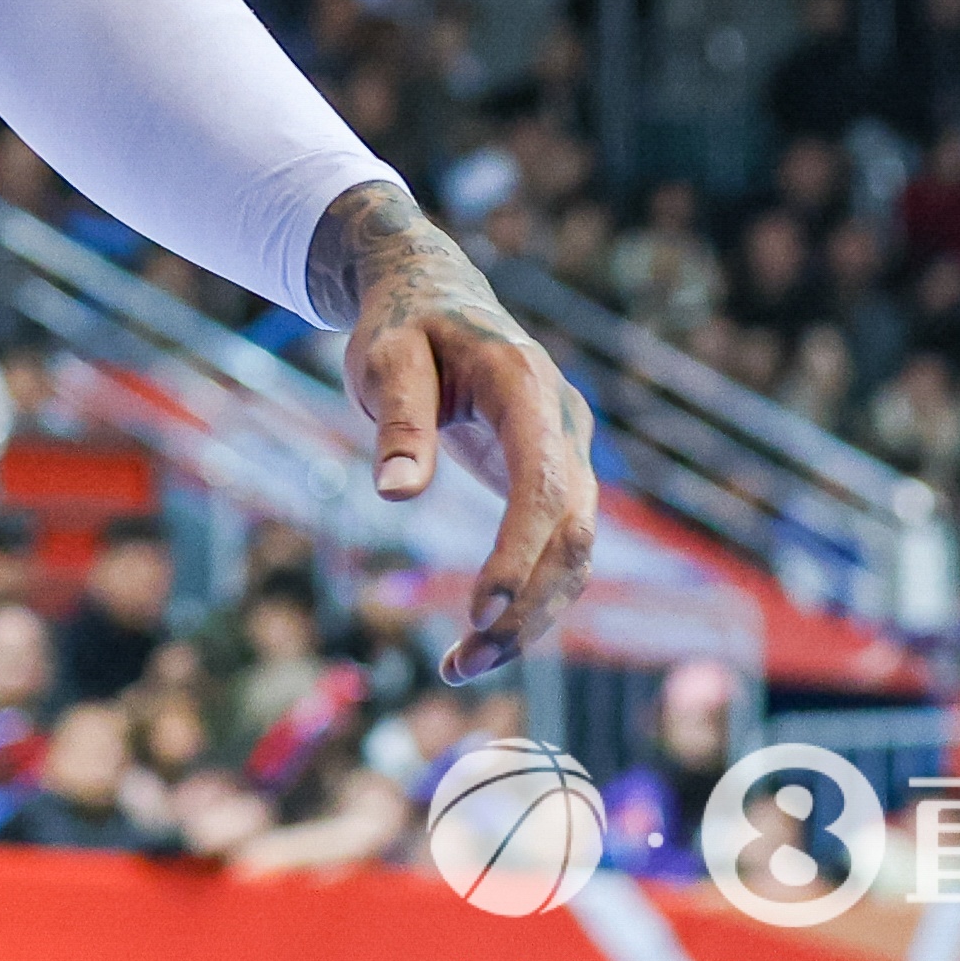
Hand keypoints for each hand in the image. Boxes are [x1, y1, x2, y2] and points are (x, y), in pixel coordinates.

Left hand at [319, 185, 599, 679]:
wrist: (433, 293)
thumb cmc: (402, 324)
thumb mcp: (384, 358)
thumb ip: (398, 420)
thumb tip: (395, 495)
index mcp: (527, 385)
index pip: (541, 482)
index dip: (520, 551)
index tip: (480, 612)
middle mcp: (564, 424)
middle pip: (573, 533)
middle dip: (527, 605)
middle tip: (463, 663)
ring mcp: (568, 452)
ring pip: (575, 553)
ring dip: (531, 617)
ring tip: (461, 668)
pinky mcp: (554, 479)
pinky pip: (558, 549)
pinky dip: (529, 598)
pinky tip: (482, 640)